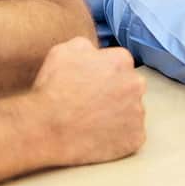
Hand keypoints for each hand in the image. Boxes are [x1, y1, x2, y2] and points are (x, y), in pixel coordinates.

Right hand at [32, 38, 145, 165]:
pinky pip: (130, 136)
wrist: (47, 128)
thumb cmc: (53, 89)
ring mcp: (137, 113)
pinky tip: (97, 136)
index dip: (102, 75)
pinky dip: (118, 138)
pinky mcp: (135, 139)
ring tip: (91, 122)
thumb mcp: (64, 50)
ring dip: (116, 115)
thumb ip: (87, 46)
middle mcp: (135, 85)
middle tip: (90, 104)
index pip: (119, 64)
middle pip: (129, 87)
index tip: (90, 85)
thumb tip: (95, 52)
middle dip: (114, 93)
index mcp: (121, 60)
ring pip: (130, 112)